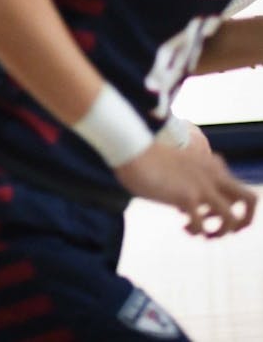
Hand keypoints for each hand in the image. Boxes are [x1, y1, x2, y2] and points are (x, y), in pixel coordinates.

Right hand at [113, 141, 255, 238]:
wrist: (131, 148)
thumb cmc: (145, 157)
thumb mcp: (176, 166)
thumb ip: (188, 180)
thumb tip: (185, 205)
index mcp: (212, 166)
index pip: (236, 188)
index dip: (228, 204)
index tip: (208, 210)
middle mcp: (213, 176)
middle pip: (250, 199)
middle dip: (245, 220)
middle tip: (229, 229)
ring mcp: (202, 186)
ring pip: (232, 218)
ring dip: (221, 232)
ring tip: (205, 235)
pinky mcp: (187, 197)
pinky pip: (201, 224)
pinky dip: (196, 231)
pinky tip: (184, 228)